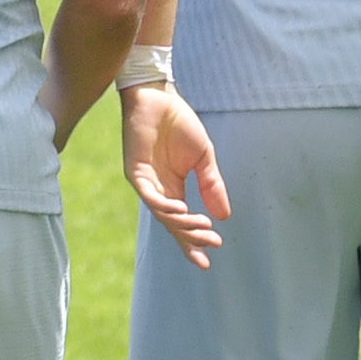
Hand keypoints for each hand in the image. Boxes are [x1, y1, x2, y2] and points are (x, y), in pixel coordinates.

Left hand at [122, 84, 228, 264]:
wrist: (159, 97)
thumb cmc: (179, 124)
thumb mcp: (203, 159)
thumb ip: (211, 186)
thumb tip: (224, 217)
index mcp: (174, 189)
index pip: (182, 224)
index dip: (193, 243)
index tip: (207, 262)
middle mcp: (159, 191)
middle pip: (173, 225)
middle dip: (192, 238)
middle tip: (212, 244)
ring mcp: (146, 183)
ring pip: (163, 214)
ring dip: (183, 223)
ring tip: (203, 227)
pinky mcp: (135, 171)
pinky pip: (150, 195)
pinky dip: (165, 205)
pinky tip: (181, 209)